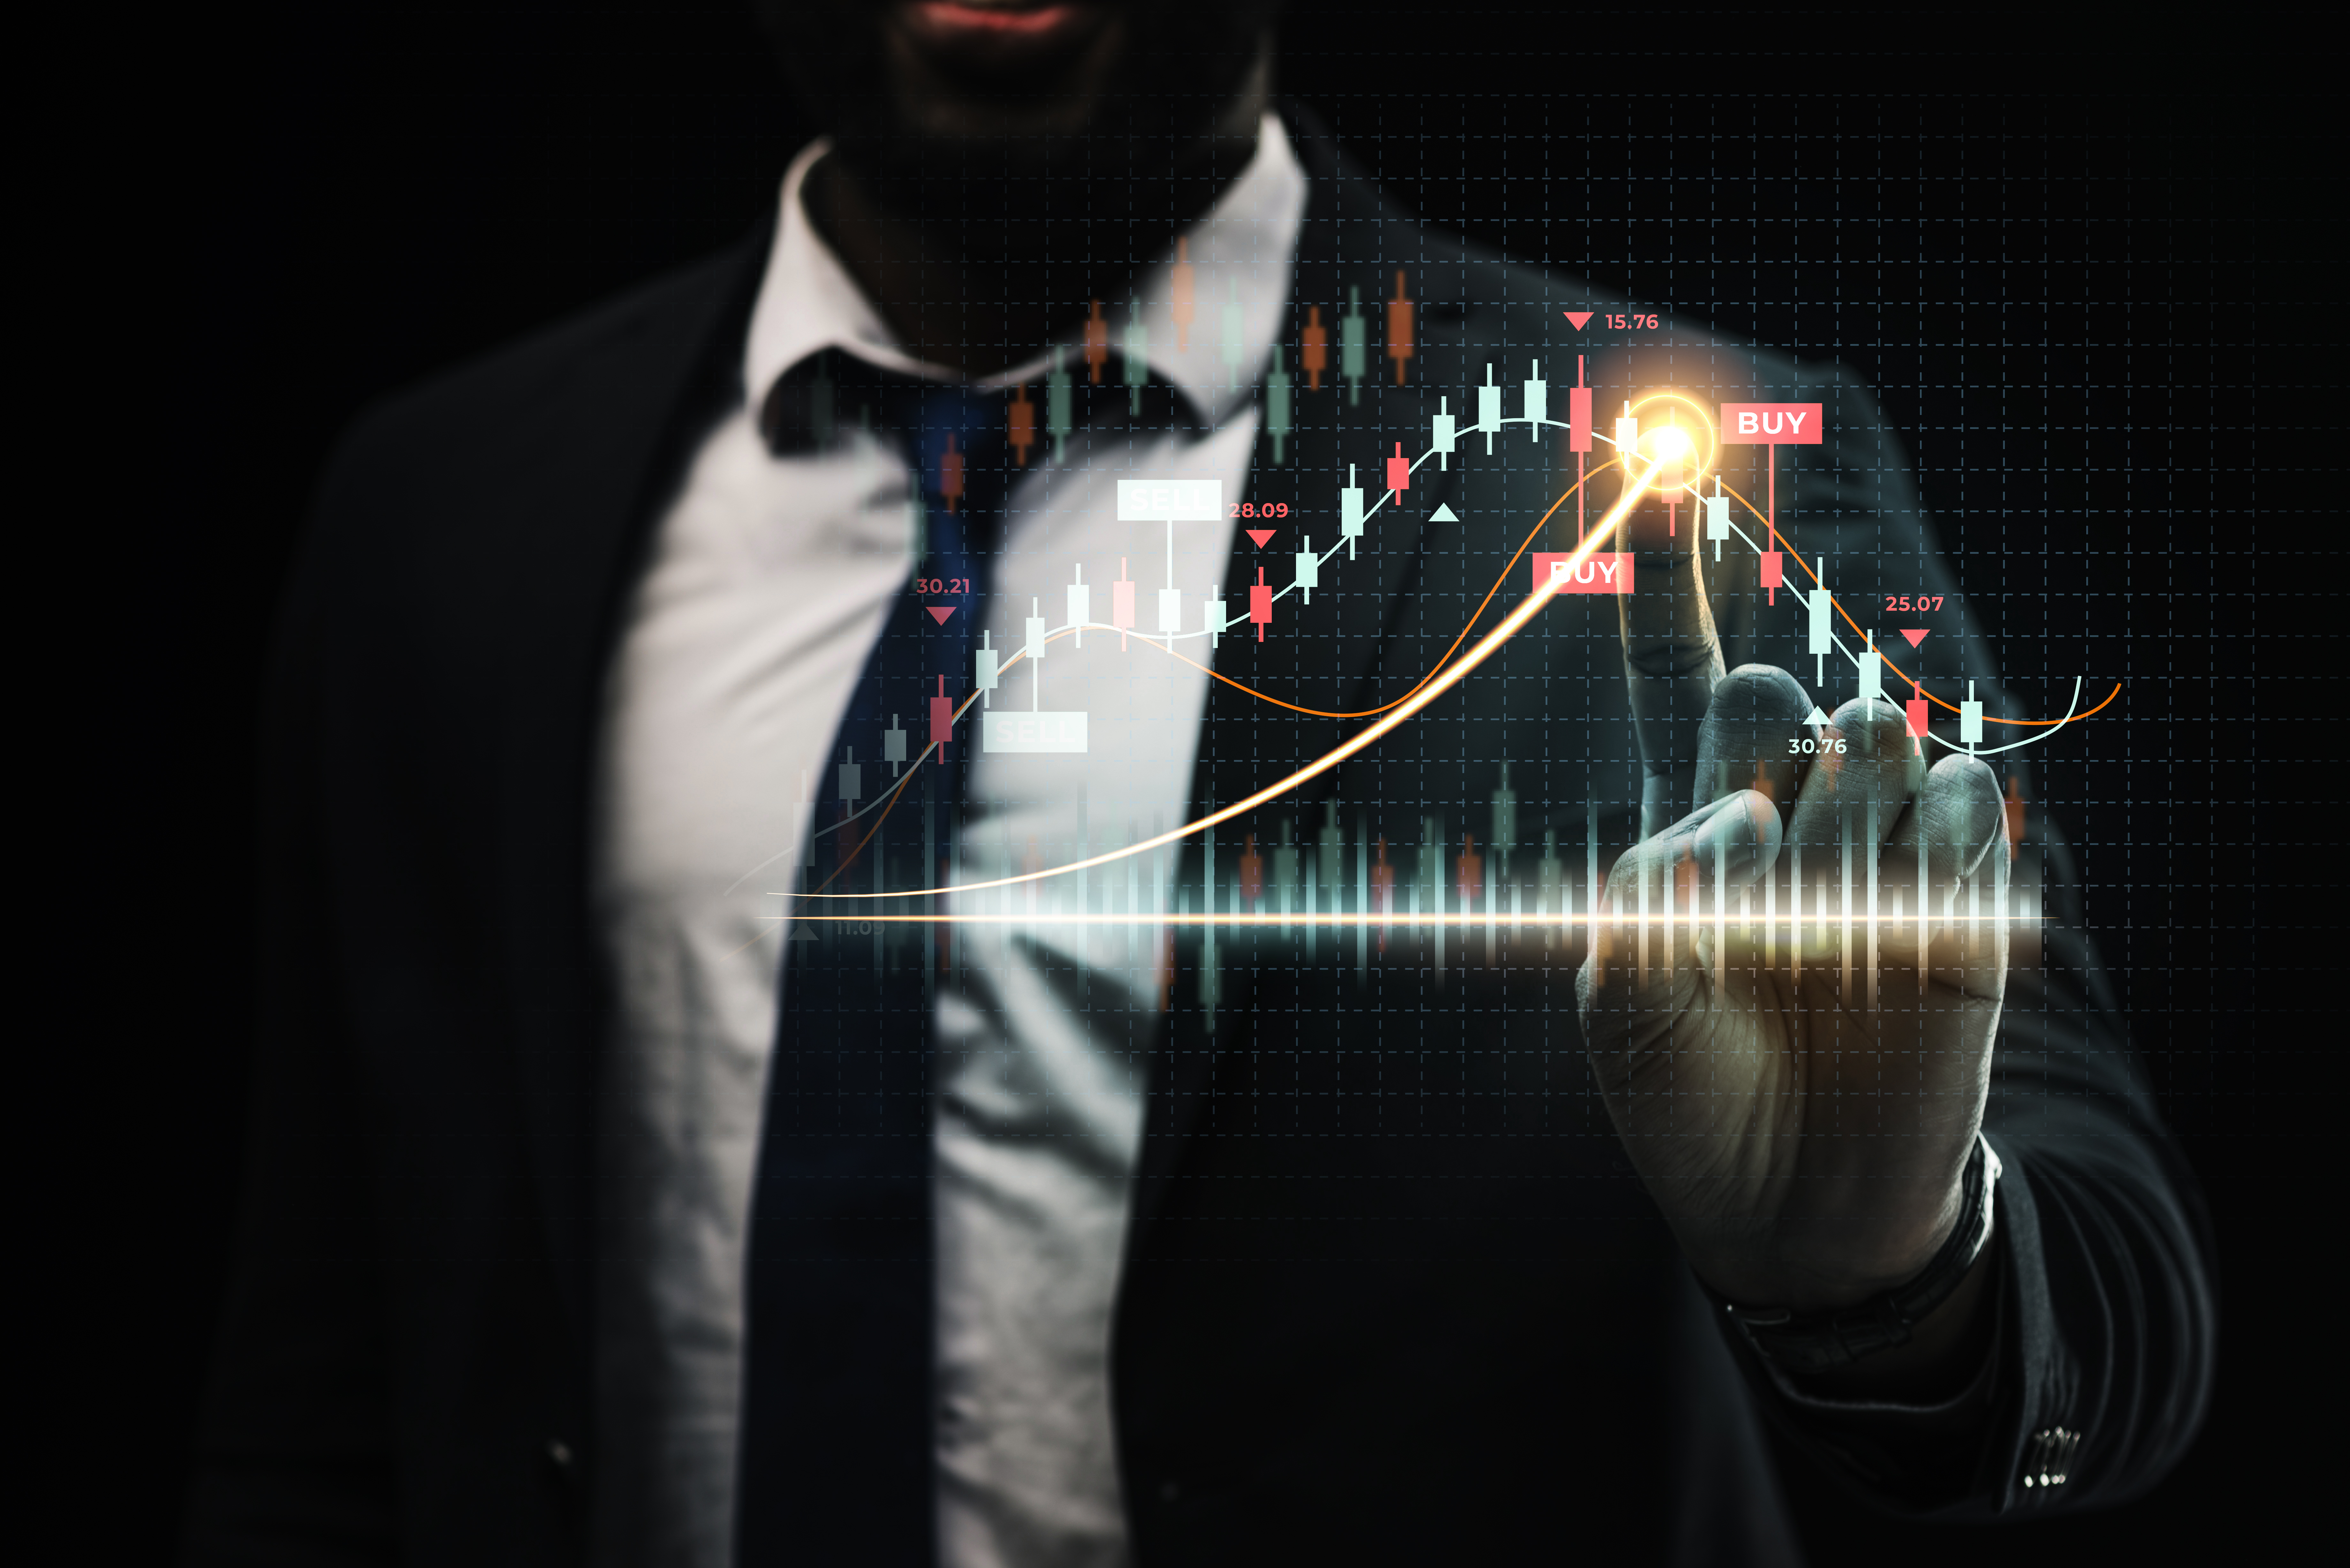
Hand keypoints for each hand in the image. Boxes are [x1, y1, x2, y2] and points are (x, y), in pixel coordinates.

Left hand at [1577, 520, 2010, 1315]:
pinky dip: (1936, 841)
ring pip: (1877, 740)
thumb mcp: (1621, 1001)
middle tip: (1761, 857)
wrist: (1787, 1203)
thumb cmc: (1688, 1093)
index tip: (1659, 465)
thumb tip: (1743, 811)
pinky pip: (1968, 806)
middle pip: (1784, 695)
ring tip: (1826, 928)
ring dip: (1849, 817)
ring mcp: (1880, 849)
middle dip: (1768, 741)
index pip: (1692, 681)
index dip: (1680, 583)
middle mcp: (1790, 817)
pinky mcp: (1962, 894)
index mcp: (1699, 824)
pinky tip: (1907, 912)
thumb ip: (1653, 891)